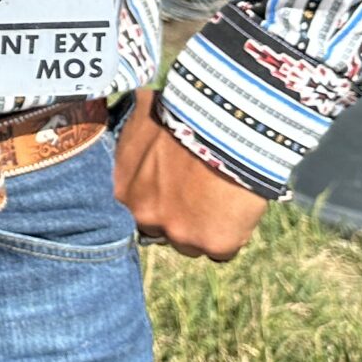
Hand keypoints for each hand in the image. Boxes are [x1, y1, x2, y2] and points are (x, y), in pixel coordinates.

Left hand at [113, 91, 268, 259]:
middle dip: (180, 217)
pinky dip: (232, 233)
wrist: (224, 122)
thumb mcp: (142, 119)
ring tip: (222, 199)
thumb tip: (124, 111)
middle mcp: (147, 218)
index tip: (176, 188)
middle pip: (164, 230)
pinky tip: (237, 209)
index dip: (160, 199)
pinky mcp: (214, 243)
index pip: (139, 210)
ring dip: (205, 228)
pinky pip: (222, 251)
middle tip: (201, 194)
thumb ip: (132, 136)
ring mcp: (180, 234)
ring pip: (192, 244)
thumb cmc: (183, 113)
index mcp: (125, 192)